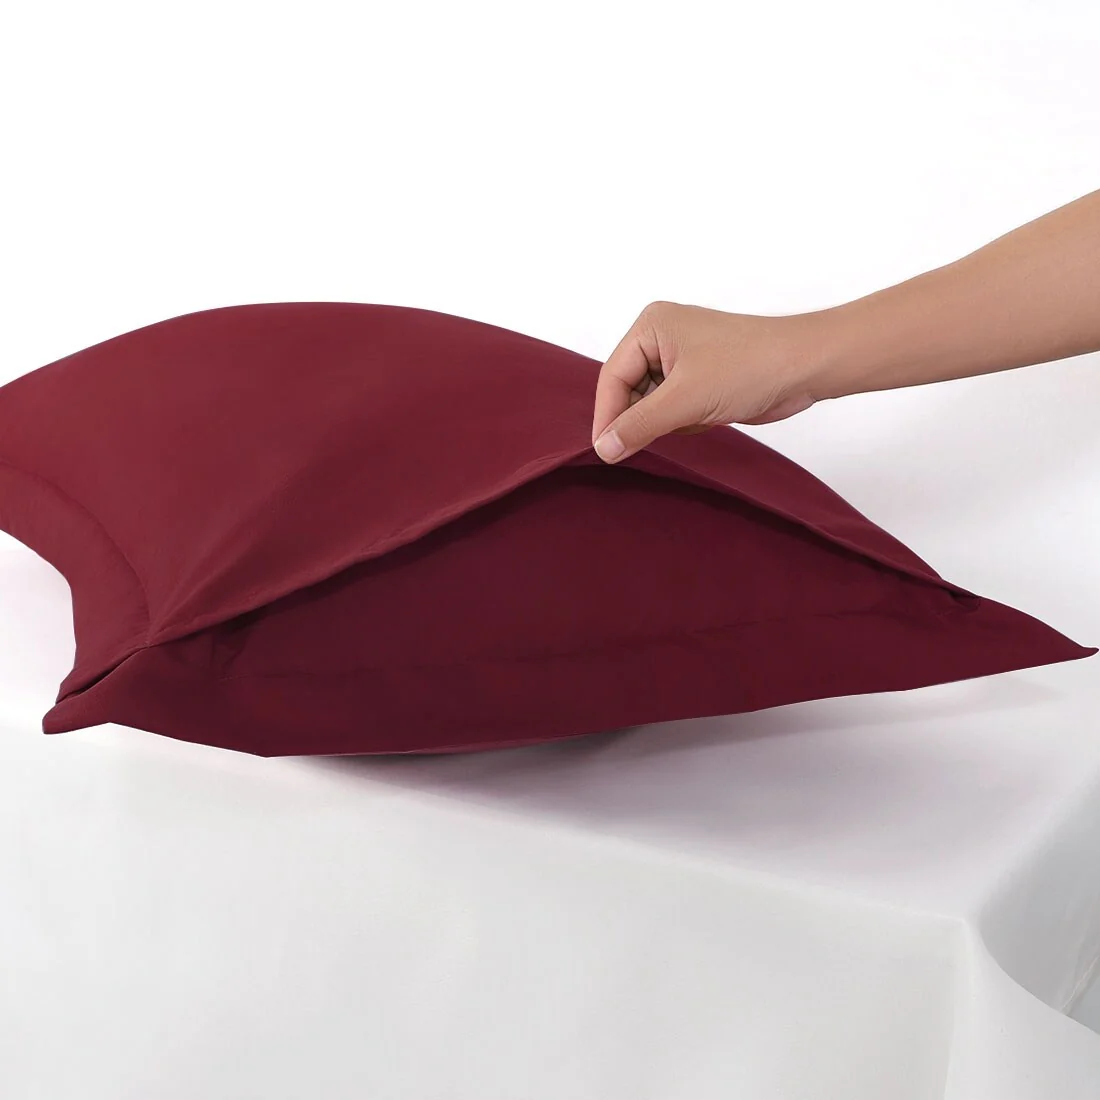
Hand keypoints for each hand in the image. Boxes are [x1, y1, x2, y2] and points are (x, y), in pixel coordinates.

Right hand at [591, 300, 824, 462]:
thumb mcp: (685, 400)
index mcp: (651, 327)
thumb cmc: (751, 366)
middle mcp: (661, 338)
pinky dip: (683, 422)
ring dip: (666, 421)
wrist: (805, 368)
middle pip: (628, 391)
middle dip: (642, 417)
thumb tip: (604, 448)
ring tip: (695, 417)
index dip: (607, 416)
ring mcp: (681, 359)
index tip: (606, 451)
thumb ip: (639, 425)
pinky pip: (672, 410)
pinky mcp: (699, 379)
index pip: (612, 377)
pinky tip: (707, 418)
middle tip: (651, 439)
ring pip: (650, 404)